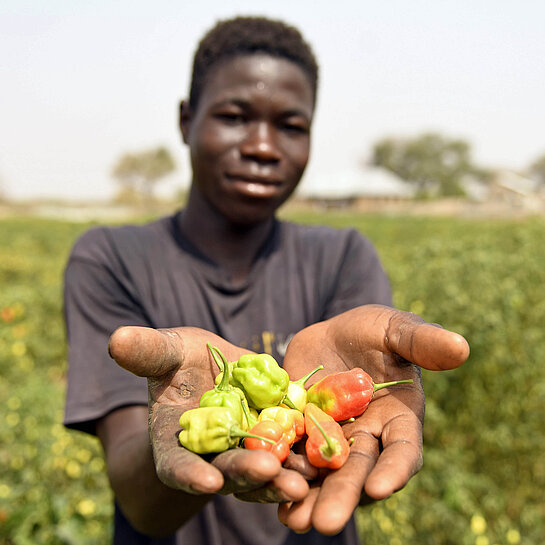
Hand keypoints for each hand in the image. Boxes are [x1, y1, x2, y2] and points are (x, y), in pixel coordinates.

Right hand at [108, 326, 309, 503]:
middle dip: (245, 472)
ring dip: (279, 479)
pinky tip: (319, 461)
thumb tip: (116, 338)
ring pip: (260, 472)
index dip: (187, 474)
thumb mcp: (168, 351)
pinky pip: (288, 455)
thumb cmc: (183, 359)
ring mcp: (243, 451)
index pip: (175, 464)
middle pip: (225, 470)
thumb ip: (147, 351)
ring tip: (301, 482)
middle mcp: (210, 455)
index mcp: (175, 439)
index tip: (206, 480)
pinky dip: (301, 460)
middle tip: (268, 470)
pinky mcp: (273, 441)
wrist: (217, 366)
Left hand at [277, 304, 468, 534]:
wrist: (332, 335)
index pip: (403, 449)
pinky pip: (294, 456)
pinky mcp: (302, 433)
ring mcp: (333, 439)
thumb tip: (462, 347)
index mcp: (399, 418)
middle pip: (358, 470)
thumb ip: (422, 340)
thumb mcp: (395, 329)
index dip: (394, 469)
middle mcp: (369, 437)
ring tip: (293, 520)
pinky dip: (283, 474)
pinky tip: (266, 490)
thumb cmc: (374, 331)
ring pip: (324, 473)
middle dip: (344, 494)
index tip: (380, 488)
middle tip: (327, 522)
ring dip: (310, 497)